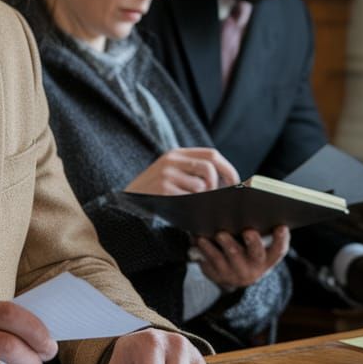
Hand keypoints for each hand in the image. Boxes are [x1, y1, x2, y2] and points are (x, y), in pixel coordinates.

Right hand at [124, 147, 238, 195]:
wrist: (127, 204)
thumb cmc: (156, 193)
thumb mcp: (172, 175)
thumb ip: (193, 172)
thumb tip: (227, 182)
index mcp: (176, 154)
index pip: (211, 154)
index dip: (228, 169)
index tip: (235, 183)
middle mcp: (171, 160)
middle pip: (209, 168)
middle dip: (218, 185)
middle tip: (219, 197)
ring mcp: (166, 174)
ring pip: (201, 185)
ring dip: (203, 198)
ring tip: (195, 204)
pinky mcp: (163, 189)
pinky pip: (190, 198)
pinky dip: (193, 206)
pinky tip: (185, 209)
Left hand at [192, 225, 289, 289]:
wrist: (230, 275)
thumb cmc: (244, 248)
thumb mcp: (253, 242)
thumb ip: (254, 224)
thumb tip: (242, 193)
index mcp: (267, 258)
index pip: (279, 249)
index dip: (281, 239)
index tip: (281, 226)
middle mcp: (254, 267)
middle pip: (256, 254)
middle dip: (253, 242)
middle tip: (248, 230)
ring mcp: (235, 272)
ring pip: (231, 258)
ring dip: (226, 244)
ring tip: (220, 233)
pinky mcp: (217, 274)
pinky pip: (211, 261)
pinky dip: (206, 249)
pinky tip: (200, 238)